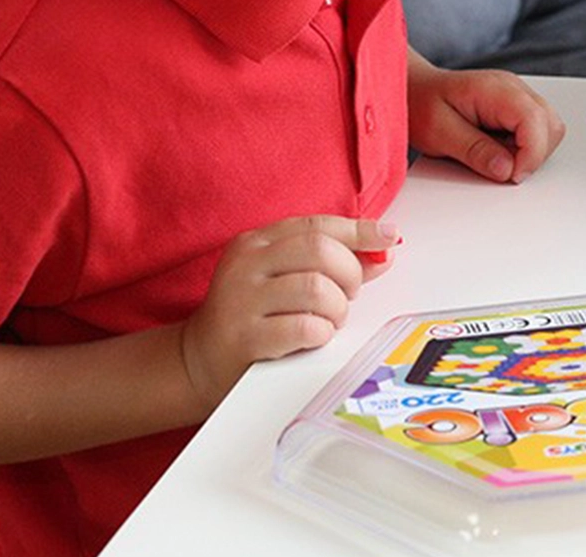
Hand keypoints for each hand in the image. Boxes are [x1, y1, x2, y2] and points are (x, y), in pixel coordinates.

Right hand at [179, 214, 396, 410]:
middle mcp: (247, 265)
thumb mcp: (283, 278)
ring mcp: (242, 300)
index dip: (359, 230)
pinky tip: (314, 337)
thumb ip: (328, 263)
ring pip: (318, 289)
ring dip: (337, 309)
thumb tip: (383, 249)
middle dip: (349, 275)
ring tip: (329, 320)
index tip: (388, 237)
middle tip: (347, 295)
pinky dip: (322, 333)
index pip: (317, 225)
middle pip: (321, 251)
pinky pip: (305, 327)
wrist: (197, 360)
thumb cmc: (249, 315)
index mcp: (257, 242)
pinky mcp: (244, 337)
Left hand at [410, 65, 564, 183]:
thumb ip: (475, 150)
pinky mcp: (515, 109)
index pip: (534, 119)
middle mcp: (513, 89)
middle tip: (503, 170)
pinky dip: (523, 148)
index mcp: (496, 90)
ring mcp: (517, 97)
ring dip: (530, 152)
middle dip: (533, 155)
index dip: (531, 154)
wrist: (412, 89)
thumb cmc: (421, 105)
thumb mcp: (439, 132)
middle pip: (550, 125)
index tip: (512, 176)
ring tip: (496, 158)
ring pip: (549, 129)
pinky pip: (535, 131)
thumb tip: (507, 169)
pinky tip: (497, 151)